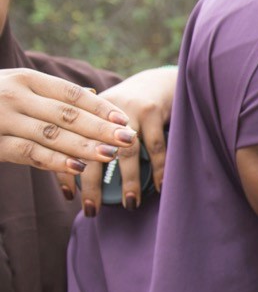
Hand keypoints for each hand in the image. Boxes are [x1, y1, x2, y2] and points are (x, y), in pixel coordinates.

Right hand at [0, 68, 134, 177]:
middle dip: (101, 127)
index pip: (72, 93)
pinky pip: (29, 153)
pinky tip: (78, 168)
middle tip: (128, 138)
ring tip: (111, 155)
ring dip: (84, 146)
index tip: (125, 119)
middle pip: (67, 114)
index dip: (101, 107)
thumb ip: (53, 94)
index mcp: (26, 78)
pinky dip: (55, 161)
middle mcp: (15, 95)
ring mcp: (2, 119)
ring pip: (52, 134)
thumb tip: (97, 96)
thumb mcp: (19, 86)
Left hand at [59, 66, 175, 212]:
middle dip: (92, 183)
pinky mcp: (153, 111)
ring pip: (126, 150)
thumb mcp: (102, 117)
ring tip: (129, 203)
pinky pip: (156, 147)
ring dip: (128, 180)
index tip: (69, 197)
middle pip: (93, 149)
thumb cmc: (126, 109)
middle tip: (92, 210)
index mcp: (82, 111)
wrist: (157, 82)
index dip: (65, 170)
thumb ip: (87, 137)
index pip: (67, 143)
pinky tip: (159, 187)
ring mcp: (129, 109)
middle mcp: (102, 109)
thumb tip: (75, 175)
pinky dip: (158, 169)